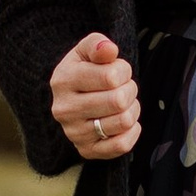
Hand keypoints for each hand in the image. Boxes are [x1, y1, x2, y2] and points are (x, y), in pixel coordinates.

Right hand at [52, 30, 140, 160]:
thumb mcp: (86, 52)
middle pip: (119, 101)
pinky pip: (122, 145)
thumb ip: (97, 44)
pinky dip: (132, 131)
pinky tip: (124, 122)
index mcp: (63, 80)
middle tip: (123, 88)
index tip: (118, 71)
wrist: (70, 100)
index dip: (123, 71)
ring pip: (123, 122)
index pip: (111, 77)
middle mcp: (64, 109)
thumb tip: (109, 49)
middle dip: (129, 90)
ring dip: (132, 110)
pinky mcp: (86, 150)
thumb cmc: (84, 71)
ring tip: (123, 103)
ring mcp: (74, 133)